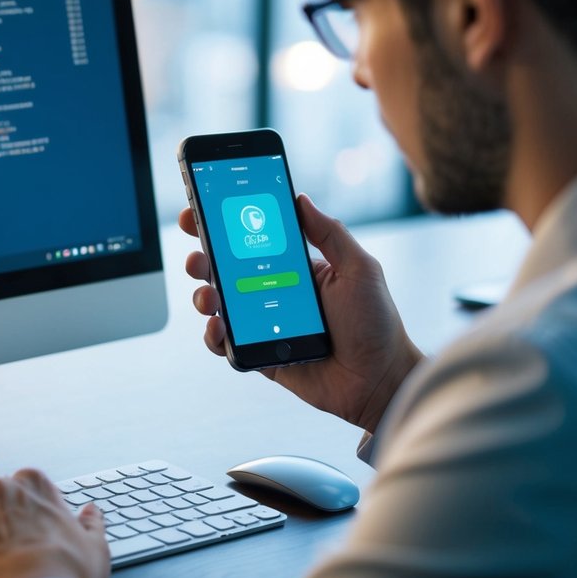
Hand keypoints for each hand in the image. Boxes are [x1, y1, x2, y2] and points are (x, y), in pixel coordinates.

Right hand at [179, 194, 422, 432]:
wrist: (379, 378)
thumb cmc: (376, 322)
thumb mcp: (359, 269)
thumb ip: (330, 233)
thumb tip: (300, 198)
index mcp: (292, 267)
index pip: (251, 240)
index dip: (223, 224)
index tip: (201, 208)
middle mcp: (271, 291)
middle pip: (224, 268)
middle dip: (202, 256)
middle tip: (198, 254)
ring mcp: (261, 323)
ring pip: (217, 304)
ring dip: (203, 295)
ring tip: (209, 296)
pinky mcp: (258, 353)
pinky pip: (224, 343)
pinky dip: (213, 335)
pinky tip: (218, 328)